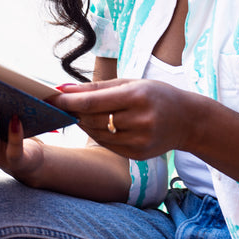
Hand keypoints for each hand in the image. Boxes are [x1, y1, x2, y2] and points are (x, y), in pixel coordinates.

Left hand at [49, 78, 202, 159]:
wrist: (188, 120)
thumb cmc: (156, 95)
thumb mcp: (131, 83)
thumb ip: (97, 87)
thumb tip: (64, 88)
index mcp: (137, 96)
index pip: (93, 102)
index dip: (69, 101)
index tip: (50, 97)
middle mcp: (139, 120)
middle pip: (93, 119)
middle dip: (74, 112)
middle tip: (61, 104)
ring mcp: (139, 141)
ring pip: (98, 134)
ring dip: (84, 123)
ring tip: (79, 113)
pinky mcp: (138, 155)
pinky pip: (108, 145)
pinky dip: (98, 135)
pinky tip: (97, 125)